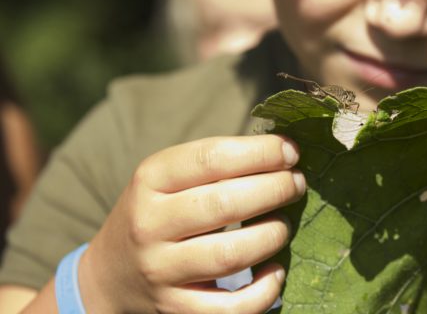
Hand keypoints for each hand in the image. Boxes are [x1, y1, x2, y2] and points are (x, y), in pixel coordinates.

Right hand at [78, 134, 305, 312]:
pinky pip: (232, 308)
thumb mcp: (170, 177)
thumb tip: (285, 150)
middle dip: (275, 189)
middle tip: (296, 184)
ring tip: (283, 223)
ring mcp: (161, 271)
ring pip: (230, 255)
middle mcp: (149, 224)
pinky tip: (275, 271)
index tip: (290, 151)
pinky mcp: (176, 310)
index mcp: (150, 179)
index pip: (211, 158)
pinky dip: (265, 290)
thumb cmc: (159, 211)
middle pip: (224, 204)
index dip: (260, 152)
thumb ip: (218, 162)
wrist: (110, 274)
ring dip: (272, 235)